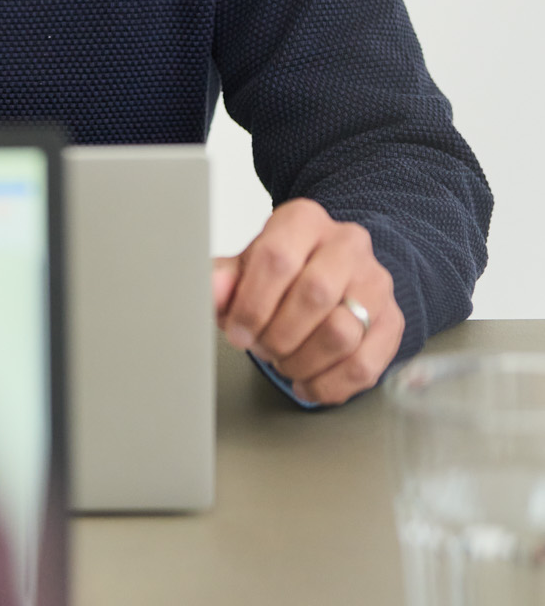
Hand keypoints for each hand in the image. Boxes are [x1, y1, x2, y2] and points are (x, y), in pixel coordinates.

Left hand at [211, 198, 403, 404]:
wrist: (336, 271)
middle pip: (314, 295)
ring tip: (283, 362)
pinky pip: (364, 365)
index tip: (237, 330)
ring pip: (341, 333)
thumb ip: (225, 278)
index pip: (278, 257)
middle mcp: (347, 244)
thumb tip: (212, 289)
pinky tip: (307, 382)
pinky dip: (328, 385)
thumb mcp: (248, 265)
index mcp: (304, 220)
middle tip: (261, 347)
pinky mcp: (393, 321)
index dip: (252, 303)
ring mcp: (376, 282)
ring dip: (301, 361)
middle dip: (277, 334)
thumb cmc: (285, 270)